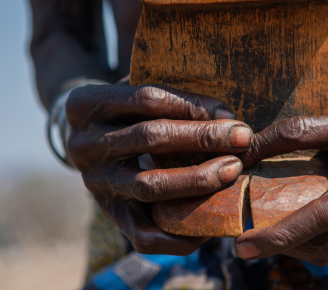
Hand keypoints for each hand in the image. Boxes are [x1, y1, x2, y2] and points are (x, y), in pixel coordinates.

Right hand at [65, 83, 251, 254]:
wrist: (88, 143)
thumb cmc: (125, 112)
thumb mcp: (136, 92)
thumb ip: (172, 96)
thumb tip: (225, 116)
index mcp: (87, 104)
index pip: (148, 100)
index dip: (192, 106)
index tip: (229, 114)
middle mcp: (84, 145)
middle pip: (151, 138)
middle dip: (203, 139)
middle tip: (243, 139)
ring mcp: (95, 183)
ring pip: (150, 186)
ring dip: (198, 180)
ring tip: (233, 170)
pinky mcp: (109, 214)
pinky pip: (143, 235)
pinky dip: (179, 235)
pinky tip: (211, 224)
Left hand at [236, 98, 327, 264]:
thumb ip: (303, 125)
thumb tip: (247, 145)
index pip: (303, 133)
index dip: (267, 147)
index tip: (236, 163)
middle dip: (282, 233)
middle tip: (242, 245)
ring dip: (294, 249)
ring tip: (259, 247)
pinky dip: (312, 250)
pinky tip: (288, 243)